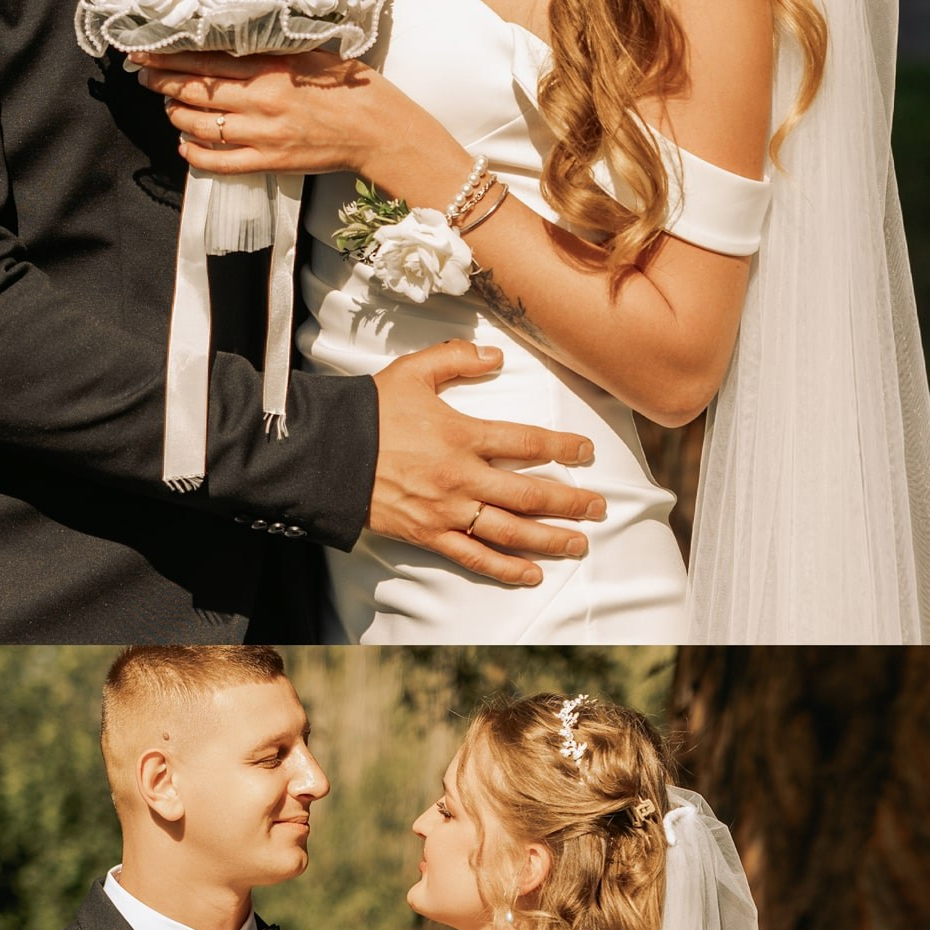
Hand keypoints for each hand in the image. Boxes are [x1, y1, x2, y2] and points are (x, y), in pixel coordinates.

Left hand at [133, 48, 387, 178]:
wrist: (373, 128)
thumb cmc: (345, 88)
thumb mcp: (305, 55)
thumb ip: (267, 52)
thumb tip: (233, 46)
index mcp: (268, 67)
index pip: (205, 60)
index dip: (170, 57)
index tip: (147, 53)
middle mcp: (259, 100)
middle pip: (196, 91)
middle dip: (163, 83)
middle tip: (145, 77)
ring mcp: (262, 135)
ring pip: (202, 126)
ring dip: (177, 116)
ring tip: (168, 108)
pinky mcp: (269, 162)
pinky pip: (221, 163)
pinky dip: (197, 155)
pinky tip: (185, 146)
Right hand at [372, 341, 604, 583]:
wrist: (328, 454)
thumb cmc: (371, 411)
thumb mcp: (413, 370)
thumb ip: (458, 358)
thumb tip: (495, 354)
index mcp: (463, 435)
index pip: (527, 443)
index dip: (563, 448)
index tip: (587, 452)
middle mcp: (462, 477)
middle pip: (530, 494)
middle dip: (571, 502)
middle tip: (601, 508)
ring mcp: (447, 511)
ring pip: (510, 531)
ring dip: (549, 539)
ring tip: (579, 544)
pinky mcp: (429, 535)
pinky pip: (474, 557)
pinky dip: (505, 569)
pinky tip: (531, 574)